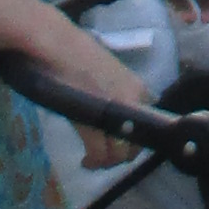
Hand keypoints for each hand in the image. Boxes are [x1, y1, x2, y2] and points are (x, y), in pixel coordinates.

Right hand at [40, 12, 159, 154]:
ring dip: (108, 161)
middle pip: (136, 142)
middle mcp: (132, 100)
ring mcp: (114, 113)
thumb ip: (119, 87)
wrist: (58, 46)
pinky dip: (93, 162)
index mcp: (137, 86)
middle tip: (106, 155)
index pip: (150, 119)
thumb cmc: (77, 51)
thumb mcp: (108, 68)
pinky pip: (99, 153)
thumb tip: (118, 103)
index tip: (123, 140)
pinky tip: (86, 162)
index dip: (136, 135)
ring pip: (120, 153)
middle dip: (123, 154)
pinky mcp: (93, 123)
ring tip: (95, 160)